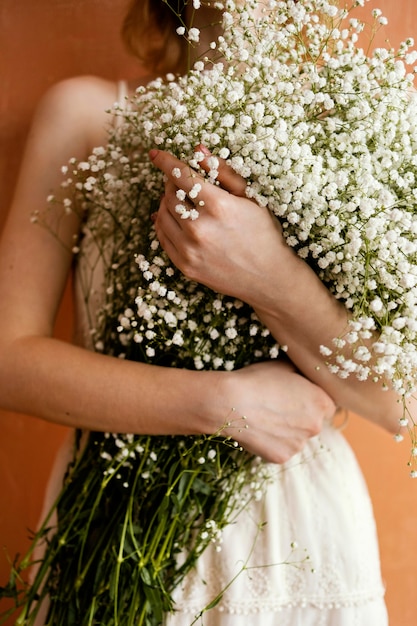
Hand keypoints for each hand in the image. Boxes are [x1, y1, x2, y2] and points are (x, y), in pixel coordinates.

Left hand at [149, 147, 285, 303]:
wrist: (268, 277)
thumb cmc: (264, 233)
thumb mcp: (251, 198)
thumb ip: (223, 172)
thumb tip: (198, 150)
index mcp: (218, 206)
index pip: (180, 175)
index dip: (165, 161)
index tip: (155, 154)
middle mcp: (199, 228)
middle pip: (169, 195)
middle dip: (171, 184)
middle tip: (180, 182)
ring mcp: (190, 249)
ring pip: (162, 215)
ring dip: (166, 203)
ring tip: (180, 201)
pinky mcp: (185, 266)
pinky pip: (163, 238)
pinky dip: (163, 224)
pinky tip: (174, 220)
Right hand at [216, 360, 335, 463]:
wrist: (230, 402)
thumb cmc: (258, 379)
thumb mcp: (284, 366)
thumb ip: (303, 373)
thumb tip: (306, 373)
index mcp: (321, 402)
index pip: (327, 405)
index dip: (311, 399)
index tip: (296, 396)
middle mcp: (316, 427)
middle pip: (313, 423)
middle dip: (300, 417)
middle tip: (277, 406)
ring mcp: (298, 445)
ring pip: (296, 438)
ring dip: (286, 431)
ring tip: (265, 417)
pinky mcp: (281, 457)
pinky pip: (281, 449)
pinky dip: (272, 442)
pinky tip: (259, 429)